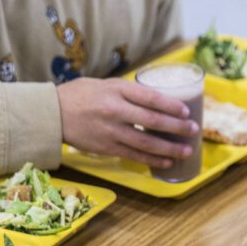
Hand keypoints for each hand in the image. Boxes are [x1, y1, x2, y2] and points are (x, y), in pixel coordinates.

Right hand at [56, 77, 198, 167]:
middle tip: (194, 130)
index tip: (187, 111)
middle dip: (177, 128)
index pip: (150, 98)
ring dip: (170, 148)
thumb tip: (158, 100)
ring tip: (187, 150)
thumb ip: (129, 92)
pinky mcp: (107, 148)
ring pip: (147, 143)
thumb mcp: (105, 84)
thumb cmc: (81, 95)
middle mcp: (115, 110)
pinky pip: (135, 156)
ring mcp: (111, 131)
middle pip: (153, 121)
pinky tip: (167, 161)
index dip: (172, 106)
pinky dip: (154, 160)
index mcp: (116, 89)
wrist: (52, 114)